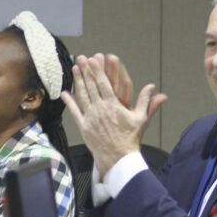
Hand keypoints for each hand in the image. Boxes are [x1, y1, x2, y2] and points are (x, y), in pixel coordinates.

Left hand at [61, 54, 166, 175]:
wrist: (119, 157)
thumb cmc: (130, 139)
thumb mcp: (141, 118)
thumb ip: (146, 101)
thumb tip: (152, 88)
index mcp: (113, 106)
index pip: (103, 84)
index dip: (97, 71)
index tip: (93, 60)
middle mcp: (100, 109)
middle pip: (91, 86)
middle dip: (86, 71)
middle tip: (81, 58)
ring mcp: (90, 117)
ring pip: (82, 95)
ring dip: (78, 81)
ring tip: (75, 69)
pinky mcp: (84, 126)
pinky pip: (75, 112)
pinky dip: (69, 102)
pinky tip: (65, 93)